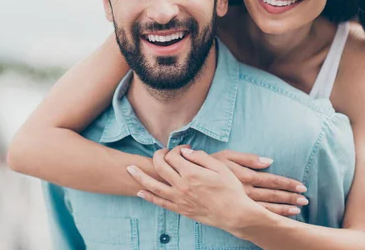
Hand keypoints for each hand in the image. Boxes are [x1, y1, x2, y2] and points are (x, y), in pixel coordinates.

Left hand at [127, 146, 260, 231]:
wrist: (235, 214)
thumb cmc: (231, 190)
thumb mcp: (220, 168)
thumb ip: (201, 157)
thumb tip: (186, 152)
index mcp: (191, 173)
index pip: (174, 156)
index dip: (177, 149)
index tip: (184, 149)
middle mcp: (182, 186)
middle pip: (160, 166)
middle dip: (158, 155)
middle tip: (161, 152)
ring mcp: (179, 199)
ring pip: (153, 186)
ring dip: (140, 176)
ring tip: (129, 170)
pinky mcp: (180, 209)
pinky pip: (160, 202)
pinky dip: (148, 197)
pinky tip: (140, 192)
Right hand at [211, 149, 308, 215]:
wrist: (190, 180)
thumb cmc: (210, 164)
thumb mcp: (227, 155)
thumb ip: (248, 158)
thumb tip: (269, 161)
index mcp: (246, 176)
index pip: (272, 180)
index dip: (288, 183)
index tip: (301, 186)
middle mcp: (246, 191)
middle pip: (273, 195)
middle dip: (290, 197)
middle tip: (305, 200)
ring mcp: (241, 202)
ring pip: (267, 207)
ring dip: (284, 208)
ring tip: (299, 209)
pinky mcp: (236, 208)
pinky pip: (257, 214)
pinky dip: (271, 216)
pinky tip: (282, 217)